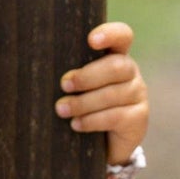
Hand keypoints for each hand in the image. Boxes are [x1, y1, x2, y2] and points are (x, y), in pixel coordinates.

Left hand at [55, 21, 148, 166]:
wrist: (102, 144)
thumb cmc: (81, 109)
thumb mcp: (75, 89)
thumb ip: (69, 76)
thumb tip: (41, 69)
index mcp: (115, 57)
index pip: (122, 36)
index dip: (110, 34)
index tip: (91, 40)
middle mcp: (130, 72)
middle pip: (115, 66)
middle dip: (86, 76)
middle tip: (64, 84)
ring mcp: (137, 94)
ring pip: (111, 94)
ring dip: (83, 103)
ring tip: (61, 110)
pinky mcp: (138, 118)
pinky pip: (115, 117)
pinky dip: (92, 120)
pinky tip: (76, 124)